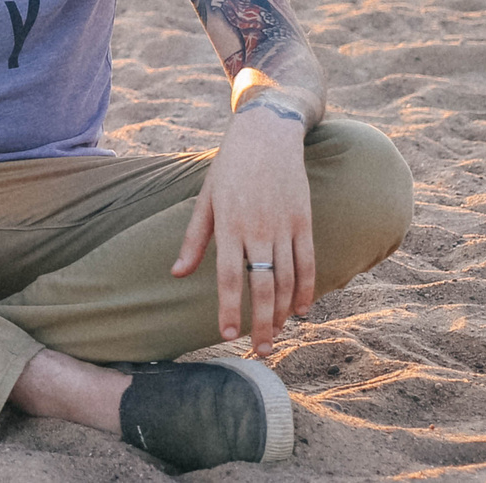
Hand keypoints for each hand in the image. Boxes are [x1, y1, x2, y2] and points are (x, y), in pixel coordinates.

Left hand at [170, 103, 315, 355]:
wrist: (267, 133)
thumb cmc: (229, 167)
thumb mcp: (205, 198)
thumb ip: (193, 239)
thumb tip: (177, 274)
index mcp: (229, 224)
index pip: (230, 277)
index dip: (230, 310)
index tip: (227, 337)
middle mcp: (258, 228)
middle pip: (263, 286)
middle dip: (262, 323)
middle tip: (260, 352)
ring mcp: (285, 225)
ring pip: (288, 280)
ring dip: (283, 312)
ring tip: (276, 336)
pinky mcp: (304, 220)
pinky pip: (308, 262)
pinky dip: (307, 289)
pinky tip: (301, 310)